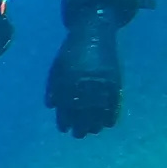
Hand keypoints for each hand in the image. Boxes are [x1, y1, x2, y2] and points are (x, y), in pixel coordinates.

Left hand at [46, 5, 122, 136]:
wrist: (94, 33)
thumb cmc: (70, 52)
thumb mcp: (57, 67)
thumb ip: (53, 86)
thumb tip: (51, 106)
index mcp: (69, 77)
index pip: (66, 104)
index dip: (65, 118)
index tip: (63, 129)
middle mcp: (86, 80)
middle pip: (84, 109)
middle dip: (81, 125)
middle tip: (78, 134)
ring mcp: (102, 79)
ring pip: (100, 107)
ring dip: (96, 122)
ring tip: (92, 131)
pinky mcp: (115, 78)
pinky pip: (115, 100)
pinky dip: (112, 113)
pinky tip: (108, 123)